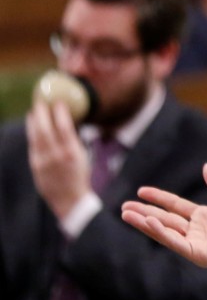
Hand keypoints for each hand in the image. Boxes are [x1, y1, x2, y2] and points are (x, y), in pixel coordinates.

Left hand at [26, 99, 91, 219]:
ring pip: (36, 136)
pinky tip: (32, 126)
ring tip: (35, 110)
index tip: (59, 102)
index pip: (64, 127)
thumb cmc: (79, 175)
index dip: (60, 112)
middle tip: (42, 101)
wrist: (70, 198)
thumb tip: (66, 120)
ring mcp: (44, 161)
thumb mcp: (82, 156)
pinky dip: (32, 133)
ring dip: (34, 121)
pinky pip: (33, 145)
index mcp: (72, 152)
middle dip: (42, 113)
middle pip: (46, 129)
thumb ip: (73, 140)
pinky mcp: (36, 166)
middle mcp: (57, 155)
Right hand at [121, 163, 206, 274]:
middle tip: (124, 207)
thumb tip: (206, 166)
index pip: (174, 205)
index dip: (158, 198)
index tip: (141, 190)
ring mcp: (193, 242)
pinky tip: (148, 222)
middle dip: (143, 212)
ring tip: (126, 214)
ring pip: (164, 230)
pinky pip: (174, 241)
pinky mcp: (195, 253)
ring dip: (145, 223)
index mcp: (202, 216)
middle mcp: (195, 229)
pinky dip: (160, 232)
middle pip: (163, 218)